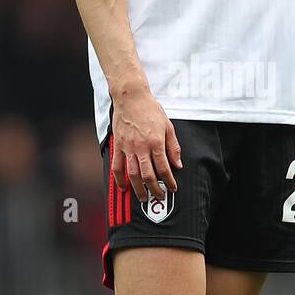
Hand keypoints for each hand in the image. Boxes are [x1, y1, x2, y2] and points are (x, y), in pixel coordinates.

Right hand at [111, 88, 181, 203]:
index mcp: (156, 142)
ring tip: (143, 197)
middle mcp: (141, 147)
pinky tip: (124, 188)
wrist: (131, 97)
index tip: (173, 188)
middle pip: (148, 175)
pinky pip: (117, 166)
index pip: (164, 168)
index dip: (169, 181)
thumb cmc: (150, 109)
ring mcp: (128, 147)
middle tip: (160, 197)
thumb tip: (177, 164)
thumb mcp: (168, 126)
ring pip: (133, 174)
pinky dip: (120, 179)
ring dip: (138, 189)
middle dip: (155, 189)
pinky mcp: (118, 146)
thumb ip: (173, 147)